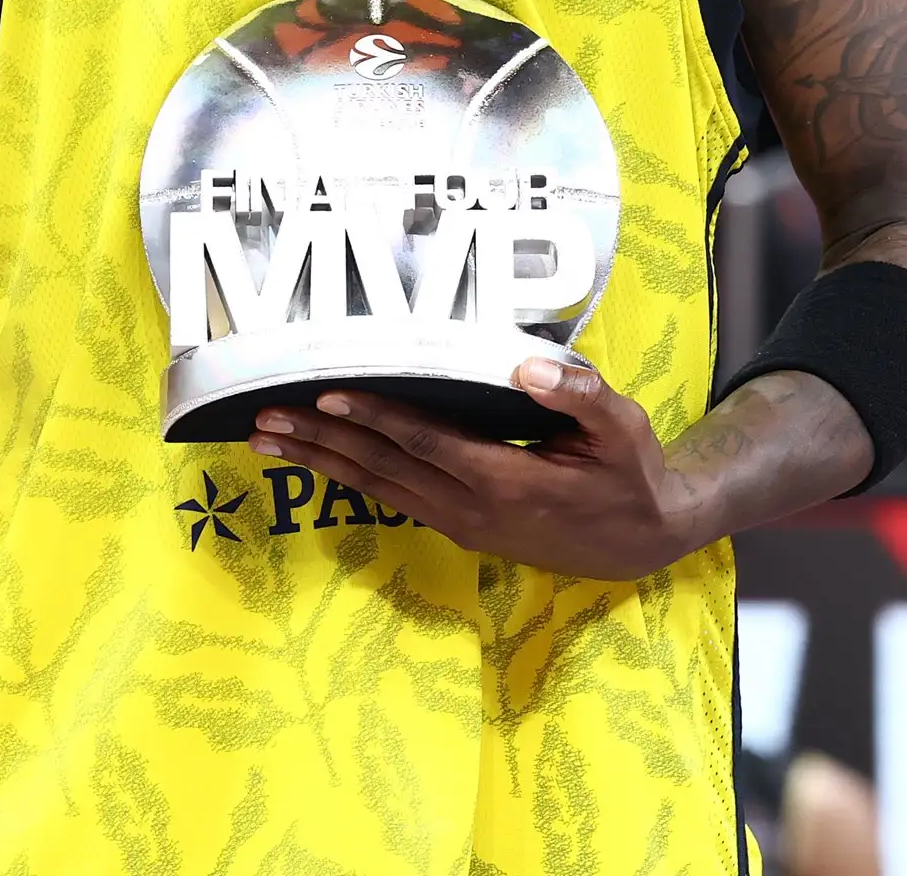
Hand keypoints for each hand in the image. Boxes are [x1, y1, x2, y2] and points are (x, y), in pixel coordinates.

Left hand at [251, 357, 689, 580]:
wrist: (641, 539)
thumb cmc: (631, 473)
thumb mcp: (623, 428)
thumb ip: (579, 394)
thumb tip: (526, 366)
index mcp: (507, 481)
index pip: (426, 443)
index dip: (376, 418)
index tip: (327, 395)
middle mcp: (473, 508)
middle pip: (384, 469)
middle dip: (322, 441)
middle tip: (264, 418)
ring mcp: (463, 523)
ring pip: (379, 488)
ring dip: (322, 462)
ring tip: (267, 440)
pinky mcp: (461, 528)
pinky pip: (394, 498)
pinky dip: (350, 476)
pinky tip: (320, 459)